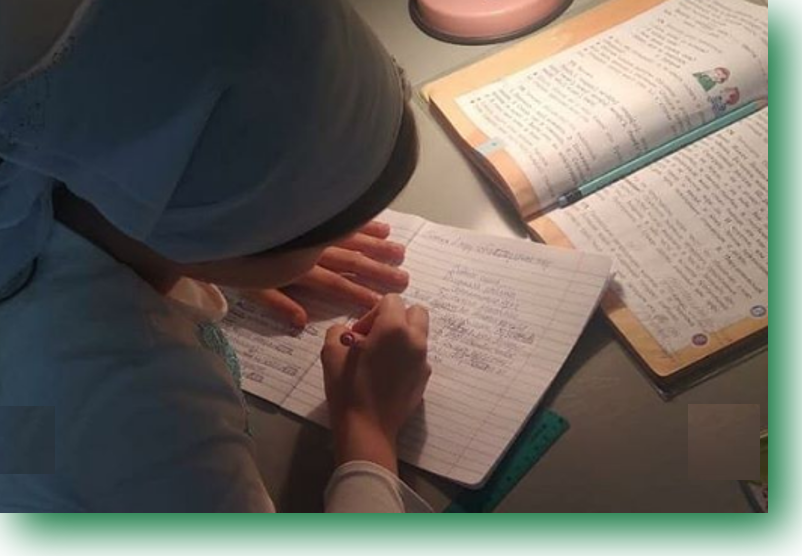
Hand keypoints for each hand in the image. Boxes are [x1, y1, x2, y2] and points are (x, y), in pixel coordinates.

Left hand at [243, 221, 408, 326]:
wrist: (223, 222)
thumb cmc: (234, 258)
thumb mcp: (251, 287)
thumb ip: (278, 303)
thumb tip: (300, 322)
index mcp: (298, 269)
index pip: (334, 285)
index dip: (357, 295)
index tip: (378, 303)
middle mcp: (312, 248)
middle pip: (351, 262)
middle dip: (378, 271)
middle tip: (402, 279)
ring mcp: (315, 228)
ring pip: (353, 239)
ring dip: (378, 246)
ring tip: (399, 252)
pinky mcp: (313, 213)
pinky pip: (343, 218)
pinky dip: (364, 223)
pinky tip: (382, 226)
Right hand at [321, 294, 430, 472]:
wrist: (367, 427)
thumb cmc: (347, 387)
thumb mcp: (331, 351)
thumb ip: (340, 330)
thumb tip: (352, 334)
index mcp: (394, 327)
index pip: (391, 300)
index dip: (372, 313)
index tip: (360, 333)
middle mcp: (415, 339)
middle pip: (415, 311)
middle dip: (396, 318)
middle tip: (375, 337)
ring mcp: (423, 360)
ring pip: (419, 334)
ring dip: (402, 337)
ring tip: (381, 357)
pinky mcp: (425, 378)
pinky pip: (418, 357)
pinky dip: (406, 357)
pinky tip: (387, 375)